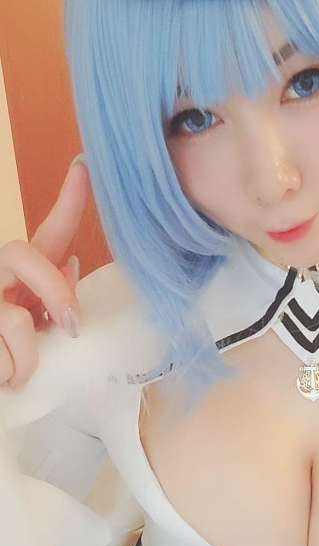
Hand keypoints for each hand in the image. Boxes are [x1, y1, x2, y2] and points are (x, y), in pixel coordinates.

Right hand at [0, 156, 89, 389]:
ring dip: (26, 359)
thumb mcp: (37, 326)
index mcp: (22, 274)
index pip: (49, 231)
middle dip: (55, 291)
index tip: (84, 166)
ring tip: (17, 371)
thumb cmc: (8, 353)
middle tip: (71, 328)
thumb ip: (54, 298)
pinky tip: (3, 379)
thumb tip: (71, 263)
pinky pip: (5, 354)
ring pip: (19, 320)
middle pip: (24, 254)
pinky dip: (11, 374)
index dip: (68, 200)